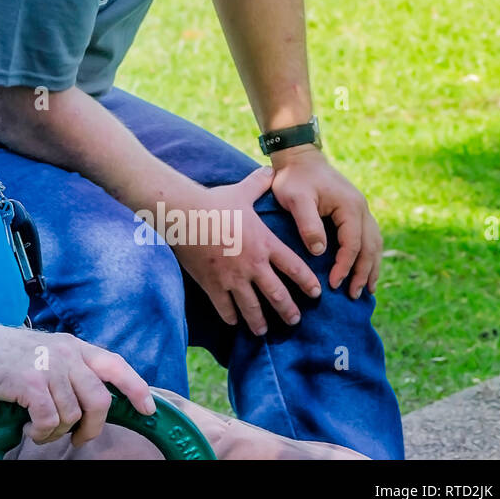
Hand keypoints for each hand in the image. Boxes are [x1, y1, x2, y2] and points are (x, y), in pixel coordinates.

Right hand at [0, 324, 154, 445]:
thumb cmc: (7, 354)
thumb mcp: (47, 350)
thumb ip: (71, 366)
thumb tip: (92, 397)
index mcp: (74, 346)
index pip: (115, 365)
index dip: (136, 388)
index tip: (147, 410)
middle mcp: (67, 355)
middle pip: (99, 400)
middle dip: (92, 427)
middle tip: (78, 438)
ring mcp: (50, 369)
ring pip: (73, 415)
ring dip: (57, 431)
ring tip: (40, 428)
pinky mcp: (31, 385)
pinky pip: (50, 421)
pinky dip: (41, 432)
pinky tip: (29, 428)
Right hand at [168, 166, 321, 335]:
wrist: (185, 214)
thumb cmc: (214, 202)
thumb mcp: (241, 191)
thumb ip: (258, 183)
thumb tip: (270, 169)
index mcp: (265, 244)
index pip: (295, 268)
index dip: (307, 283)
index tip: (315, 293)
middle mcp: (253, 265)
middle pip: (277, 295)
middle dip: (288, 311)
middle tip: (295, 321)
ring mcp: (233, 278)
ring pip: (253, 308)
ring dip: (260, 322)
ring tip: (264, 329)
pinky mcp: (213, 285)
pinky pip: (225, 308)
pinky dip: (231, 317)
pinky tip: (234, 321)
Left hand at [270, 144, 382, 298]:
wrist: (298, 157)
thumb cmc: (294, 178)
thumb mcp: (295, 199)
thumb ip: (308, 224)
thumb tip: (319, 251)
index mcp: (350, 207)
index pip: (352, 244)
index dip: (345, 266)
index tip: (334, 284)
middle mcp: (361, 208)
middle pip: (370, 247)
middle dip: (363, 273)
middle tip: (353, 296)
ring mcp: (361, 209)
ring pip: (374, 244)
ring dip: (371, 267)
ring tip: (366, 289)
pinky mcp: (354, 211)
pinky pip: (369, 237)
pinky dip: (369, 255)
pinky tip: (365, 269)